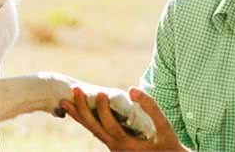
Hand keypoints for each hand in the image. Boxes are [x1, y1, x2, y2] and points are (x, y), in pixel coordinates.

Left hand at [61, 86, 186, 151]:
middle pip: (94, 129)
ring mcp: (113, 148)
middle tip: (74, 91)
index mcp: (127, 145)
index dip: (104, 109)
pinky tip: (77, 111)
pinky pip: (96, 132)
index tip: (101, 92)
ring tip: (65, 101)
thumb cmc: (168, 144)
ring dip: (79, 116)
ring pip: (92, 131)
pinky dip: (86, 121)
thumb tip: (132, 89)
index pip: (110, 126)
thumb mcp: (165, 126)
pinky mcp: (113, 145)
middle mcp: (116, 148)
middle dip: (82, 109)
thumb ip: (150, 107)